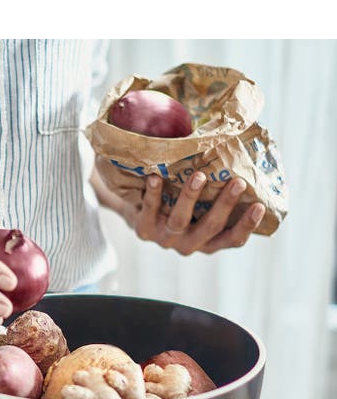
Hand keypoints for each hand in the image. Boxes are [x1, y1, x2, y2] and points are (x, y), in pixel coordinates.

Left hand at [115, 173, 265, 254]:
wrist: (138, 211)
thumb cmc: (180, 202)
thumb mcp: (202, 205)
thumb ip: (219, 191)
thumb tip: (245, 154)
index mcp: (208, 241)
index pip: (232, 240)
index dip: (247, 226)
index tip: (260, 206)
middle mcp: (189, 244)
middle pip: (210, 227)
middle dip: (225, 205)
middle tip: (239, 182)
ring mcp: (166, 239)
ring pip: (180, 220)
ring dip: (190, 197)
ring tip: (199, 175)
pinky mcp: (144, 230)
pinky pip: (150, 210)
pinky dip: (154, 193)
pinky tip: (156, 176)